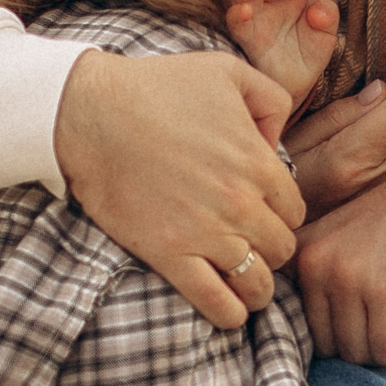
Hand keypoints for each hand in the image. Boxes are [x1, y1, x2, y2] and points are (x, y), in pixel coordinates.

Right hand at [54, 49, 303, 329]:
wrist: (91, 112)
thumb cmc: (157, 87)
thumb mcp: (227, 71)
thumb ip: (271, 98)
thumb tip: (276, 142)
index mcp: (259, 163)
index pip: (295, 212)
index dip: (282, 214)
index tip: (264, 214)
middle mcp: (240, 204)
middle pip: (281, 249)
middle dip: (271, 248)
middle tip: (252, 244)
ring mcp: (205, 233)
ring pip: (257, 283)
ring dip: (257, 287)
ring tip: (247, 284)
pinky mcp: (168, 254)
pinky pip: (215, 303)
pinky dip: (229, 315)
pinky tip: (230, 311)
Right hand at [225, 0, 339, 106]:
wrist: (293, 87)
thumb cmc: (307, 58)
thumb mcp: (325, 38)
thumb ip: (328, 19)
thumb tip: (319, 10)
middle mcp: (270, 2)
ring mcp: (255, 17)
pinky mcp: (244, 35)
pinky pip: (235, 20)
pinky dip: (238, 13)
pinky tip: (246, 10)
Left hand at [293, 147, 385, 364]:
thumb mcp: (344, 241)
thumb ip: (321, 279)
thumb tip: (317, 344)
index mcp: (303, 254)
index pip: (304, 327)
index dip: (341, 330)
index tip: (366, 312)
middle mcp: (316, 264)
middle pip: (330, 346)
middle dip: (365, 340)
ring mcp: (348, 278)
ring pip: (359, 353)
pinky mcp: (384, 292)